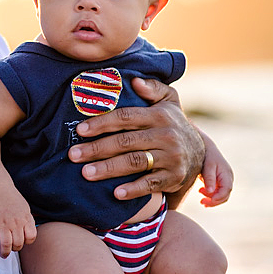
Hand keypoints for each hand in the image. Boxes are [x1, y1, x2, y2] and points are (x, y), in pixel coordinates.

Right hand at [0, 188, 36, 257]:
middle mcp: (15, 223)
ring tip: (3, 254)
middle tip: (11, 248)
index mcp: (25, 219)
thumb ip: (28, 221)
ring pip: (6, 245)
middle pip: (18, 244)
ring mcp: (2, 224)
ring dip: (4, 253)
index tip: (21, 241)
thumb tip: (29, 234)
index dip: (26, 242)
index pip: (30, 238)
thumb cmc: (11, 199)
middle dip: (15, 249)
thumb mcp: (25, 208)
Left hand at [66, 78, 204, 201]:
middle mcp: (166, 135)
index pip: (126, 117)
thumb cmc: (171, 123)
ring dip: (108, 169)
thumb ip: (153, 88)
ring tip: (86, 173)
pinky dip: (134, 189)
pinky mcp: (174, 177)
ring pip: (135, 162)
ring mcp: (171, 157)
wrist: (199, 152)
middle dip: (97, 148)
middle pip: (126, 141)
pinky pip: (151, 184)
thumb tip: (135, 80)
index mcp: (160, 115)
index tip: (80, 130)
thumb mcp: (168, 101)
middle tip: (73, 154)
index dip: (102, 123)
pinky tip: (115, 193)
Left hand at [198, 130, 232, 206]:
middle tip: (201, 202)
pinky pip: (218, 191)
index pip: (226, 190)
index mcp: (227, 174)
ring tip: (200, 197)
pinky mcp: (220, 180)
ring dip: (212, 198)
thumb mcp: (207, 167)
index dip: (217, 198)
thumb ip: (209, 179)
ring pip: (222, 194)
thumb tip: (210, 191)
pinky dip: (211, 194)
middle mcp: (228, 178)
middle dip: (214, 201)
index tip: (205, 201)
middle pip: (225, 195)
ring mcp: (225, 179)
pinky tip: (201, 192)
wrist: (206, 147)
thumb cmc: (206, 156)